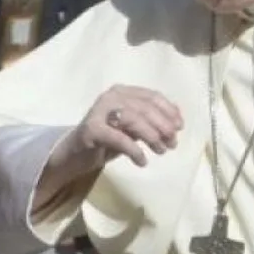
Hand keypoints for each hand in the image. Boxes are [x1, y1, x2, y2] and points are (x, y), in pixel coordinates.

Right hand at [63, 86, 182, 168]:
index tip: (180, 127)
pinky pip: (119, 138)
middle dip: (163, 125)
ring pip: (133, 119)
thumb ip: (150, 121)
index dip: (169, 110)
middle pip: (144, 107)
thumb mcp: (132, 128)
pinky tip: (142, 161)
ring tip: (161, 151)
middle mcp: (110, 96)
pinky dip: (134, 150)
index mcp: (122, 91)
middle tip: (172, 143)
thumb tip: (177, 120)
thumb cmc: (106, 140)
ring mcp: (99, 111)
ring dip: (152, 136)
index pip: (151, 96)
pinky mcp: (92, 129)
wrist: (74, 154)